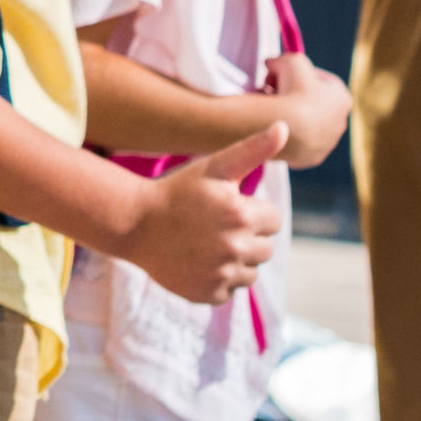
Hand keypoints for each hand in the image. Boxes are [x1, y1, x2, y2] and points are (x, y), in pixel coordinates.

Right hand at [117, 126, 280, 304]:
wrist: (134, 223)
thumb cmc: (178, 191)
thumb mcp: (215, 167)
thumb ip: (254, 149)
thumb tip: (285, 126)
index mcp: (242, 215)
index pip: (273, 221)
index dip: (251, 211)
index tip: (225, 207)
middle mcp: (236, 248)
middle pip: (265, 249)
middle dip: (246, 237)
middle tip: (213, 225)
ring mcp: (222, 274)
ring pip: (250, 272)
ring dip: (235, 260)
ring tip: (205, 244)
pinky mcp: (209, 294)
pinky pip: (230, 289)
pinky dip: (218, 278)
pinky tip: (197, 261)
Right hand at [263, 53, 351, 168]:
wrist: (287, 127)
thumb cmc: (294, 90)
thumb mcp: (291, 60)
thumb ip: (283, 59)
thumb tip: (272, 63)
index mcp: (343, 99)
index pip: (323, 80)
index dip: (301, 73)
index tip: (283, 72)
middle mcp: (339, 123)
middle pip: (313, 103)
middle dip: (293, 94)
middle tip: (272, 88)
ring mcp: (326, 143)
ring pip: (304, 124)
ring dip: (288, 114)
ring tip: (268, 107)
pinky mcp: (310, 158)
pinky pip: (295, 141)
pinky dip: (284, 132)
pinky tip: (271, 125)